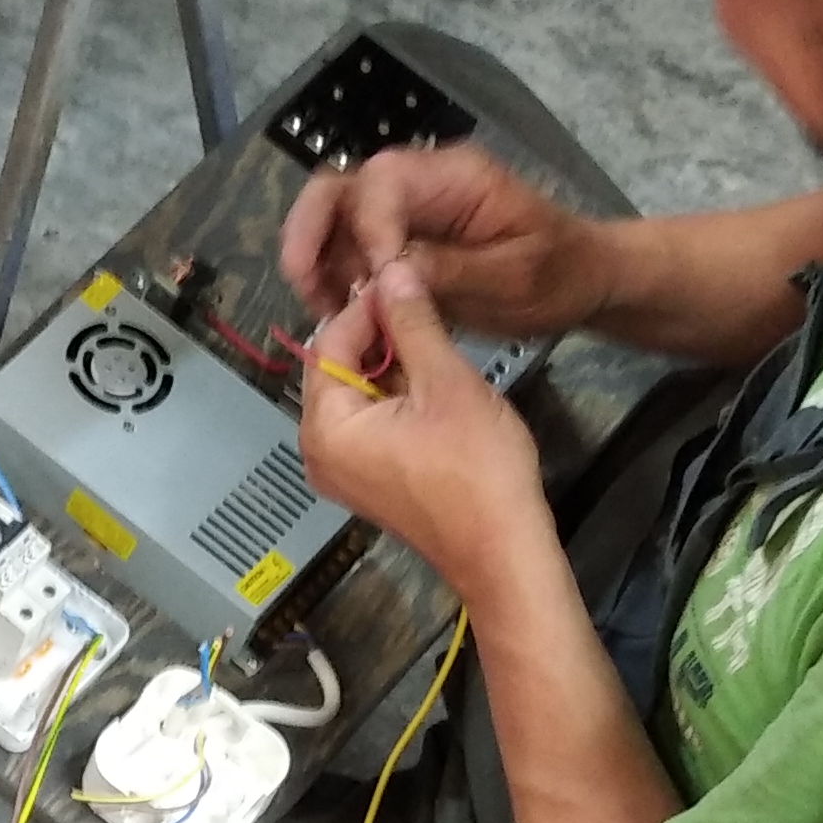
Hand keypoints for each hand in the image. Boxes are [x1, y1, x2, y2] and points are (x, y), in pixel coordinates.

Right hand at [279, 140, 622, 339]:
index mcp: (454, 177)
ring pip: (333, 218)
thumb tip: (388, 273)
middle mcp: (420, 183)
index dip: (368, 230)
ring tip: (324, 310)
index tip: (373, 285)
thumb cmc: (559, 273)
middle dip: (312, 233)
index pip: (384, 183)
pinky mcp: (398, 241)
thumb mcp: (516, 278)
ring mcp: (405, 211)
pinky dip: (332, 277)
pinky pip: (348, 249)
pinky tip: (337, 312)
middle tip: (305, 285)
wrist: (581, 279)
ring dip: (317, 261)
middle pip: (340, 188)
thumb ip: (452, 272)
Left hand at [295, 257, 557, 610]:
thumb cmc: (476, 469)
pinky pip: (369, 423)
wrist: (503, 552)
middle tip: (418, 297)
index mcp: (324, 427)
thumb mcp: (446, 382)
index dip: (365, 304)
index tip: (403, 275)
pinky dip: (394, 394)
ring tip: (429, 328)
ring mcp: (343, 471)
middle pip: (336, 369)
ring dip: (388, 360)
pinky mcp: (369, 482)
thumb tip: (392, 270)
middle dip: (374, 331)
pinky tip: (429, 373)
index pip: (328, 342)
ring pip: (356, 395)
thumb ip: (413, 323)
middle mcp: (318, 451)